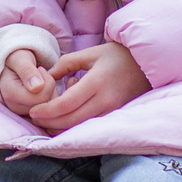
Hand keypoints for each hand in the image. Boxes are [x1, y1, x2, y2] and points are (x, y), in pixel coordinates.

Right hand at [0, 49, 56, 116]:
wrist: (13, 66)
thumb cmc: (17, 60)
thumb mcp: (20, 59)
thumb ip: (27, 71)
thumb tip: (37, 87)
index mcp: (10, 94)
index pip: (40, 98)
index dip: (47, 83)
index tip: (41, 69)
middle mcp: (15, 108)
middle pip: (46, 105)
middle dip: (50, 88)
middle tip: (42, 75)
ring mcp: (23, 114)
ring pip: (50, 109)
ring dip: (52, 94)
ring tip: (42, 82)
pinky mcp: (32, 116)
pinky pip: (50, 112)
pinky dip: (52, 99)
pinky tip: (45, 90)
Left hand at [28, 42, 153, 134]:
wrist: (147, 63)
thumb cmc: (116, 55)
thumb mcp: (89, 53)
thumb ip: (65, 64)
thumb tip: (46, 76)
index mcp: (96, 82)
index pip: (66, 104)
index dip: (47, 111)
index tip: (33, 111)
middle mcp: (105, 100)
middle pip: (71, 121)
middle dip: (50, 123)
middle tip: (35, 119)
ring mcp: (112, 110)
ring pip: (81, 127)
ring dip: (61, 127)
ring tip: (46, 120)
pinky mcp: (114, 115)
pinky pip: (90, 125)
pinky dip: (75, 124)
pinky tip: (64, 118)